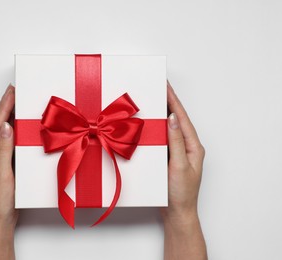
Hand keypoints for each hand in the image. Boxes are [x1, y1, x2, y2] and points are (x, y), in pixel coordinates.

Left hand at [0, 84, 16, 259]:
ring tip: (18, 102)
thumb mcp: (2, 177)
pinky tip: (21, 126)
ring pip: (2, 133)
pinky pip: (9, 143)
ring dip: (9, 116)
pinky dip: (15, 130)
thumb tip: (7, 127)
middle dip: (5, 106)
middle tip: (15, 90)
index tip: (12, 92)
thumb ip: (4, 151)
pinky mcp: (4, 164)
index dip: (3, 107)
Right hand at [160, 81, 206, 259]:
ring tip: (153, 100)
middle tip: (158, 87)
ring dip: (161, 114)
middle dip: (168, 103)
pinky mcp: (169, 159)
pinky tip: (149, 124)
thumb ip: (176, 142)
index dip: (174, 101)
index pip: (182, 118)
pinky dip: (156, 129)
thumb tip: (173, 119)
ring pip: (169, 129)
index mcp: (193, 147)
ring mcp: (178, 153)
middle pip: (177, 120)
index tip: (165, 86)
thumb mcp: (179, 166)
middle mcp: (186, 147)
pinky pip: (163, 139)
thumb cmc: (181, 194)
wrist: (177, 214)